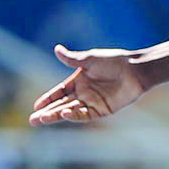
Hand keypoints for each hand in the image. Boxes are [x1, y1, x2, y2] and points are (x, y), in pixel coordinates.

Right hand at [29, 45, 145, 125]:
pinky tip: (65, 113)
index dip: (47, 99)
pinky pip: (86, 114)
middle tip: (32, 120)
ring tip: (43, 119)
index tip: (35, 106)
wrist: (135, 69)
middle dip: (47, 112)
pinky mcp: (103, 110)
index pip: (58, 92)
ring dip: (57, 116)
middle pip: (61, 105)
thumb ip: (72, 58)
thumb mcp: (90, 59)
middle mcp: (83, 93)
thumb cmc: (114, 61)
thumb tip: (57, 49)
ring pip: (70, 111)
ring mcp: (93, 102)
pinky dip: (75, 115)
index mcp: (78, 81)